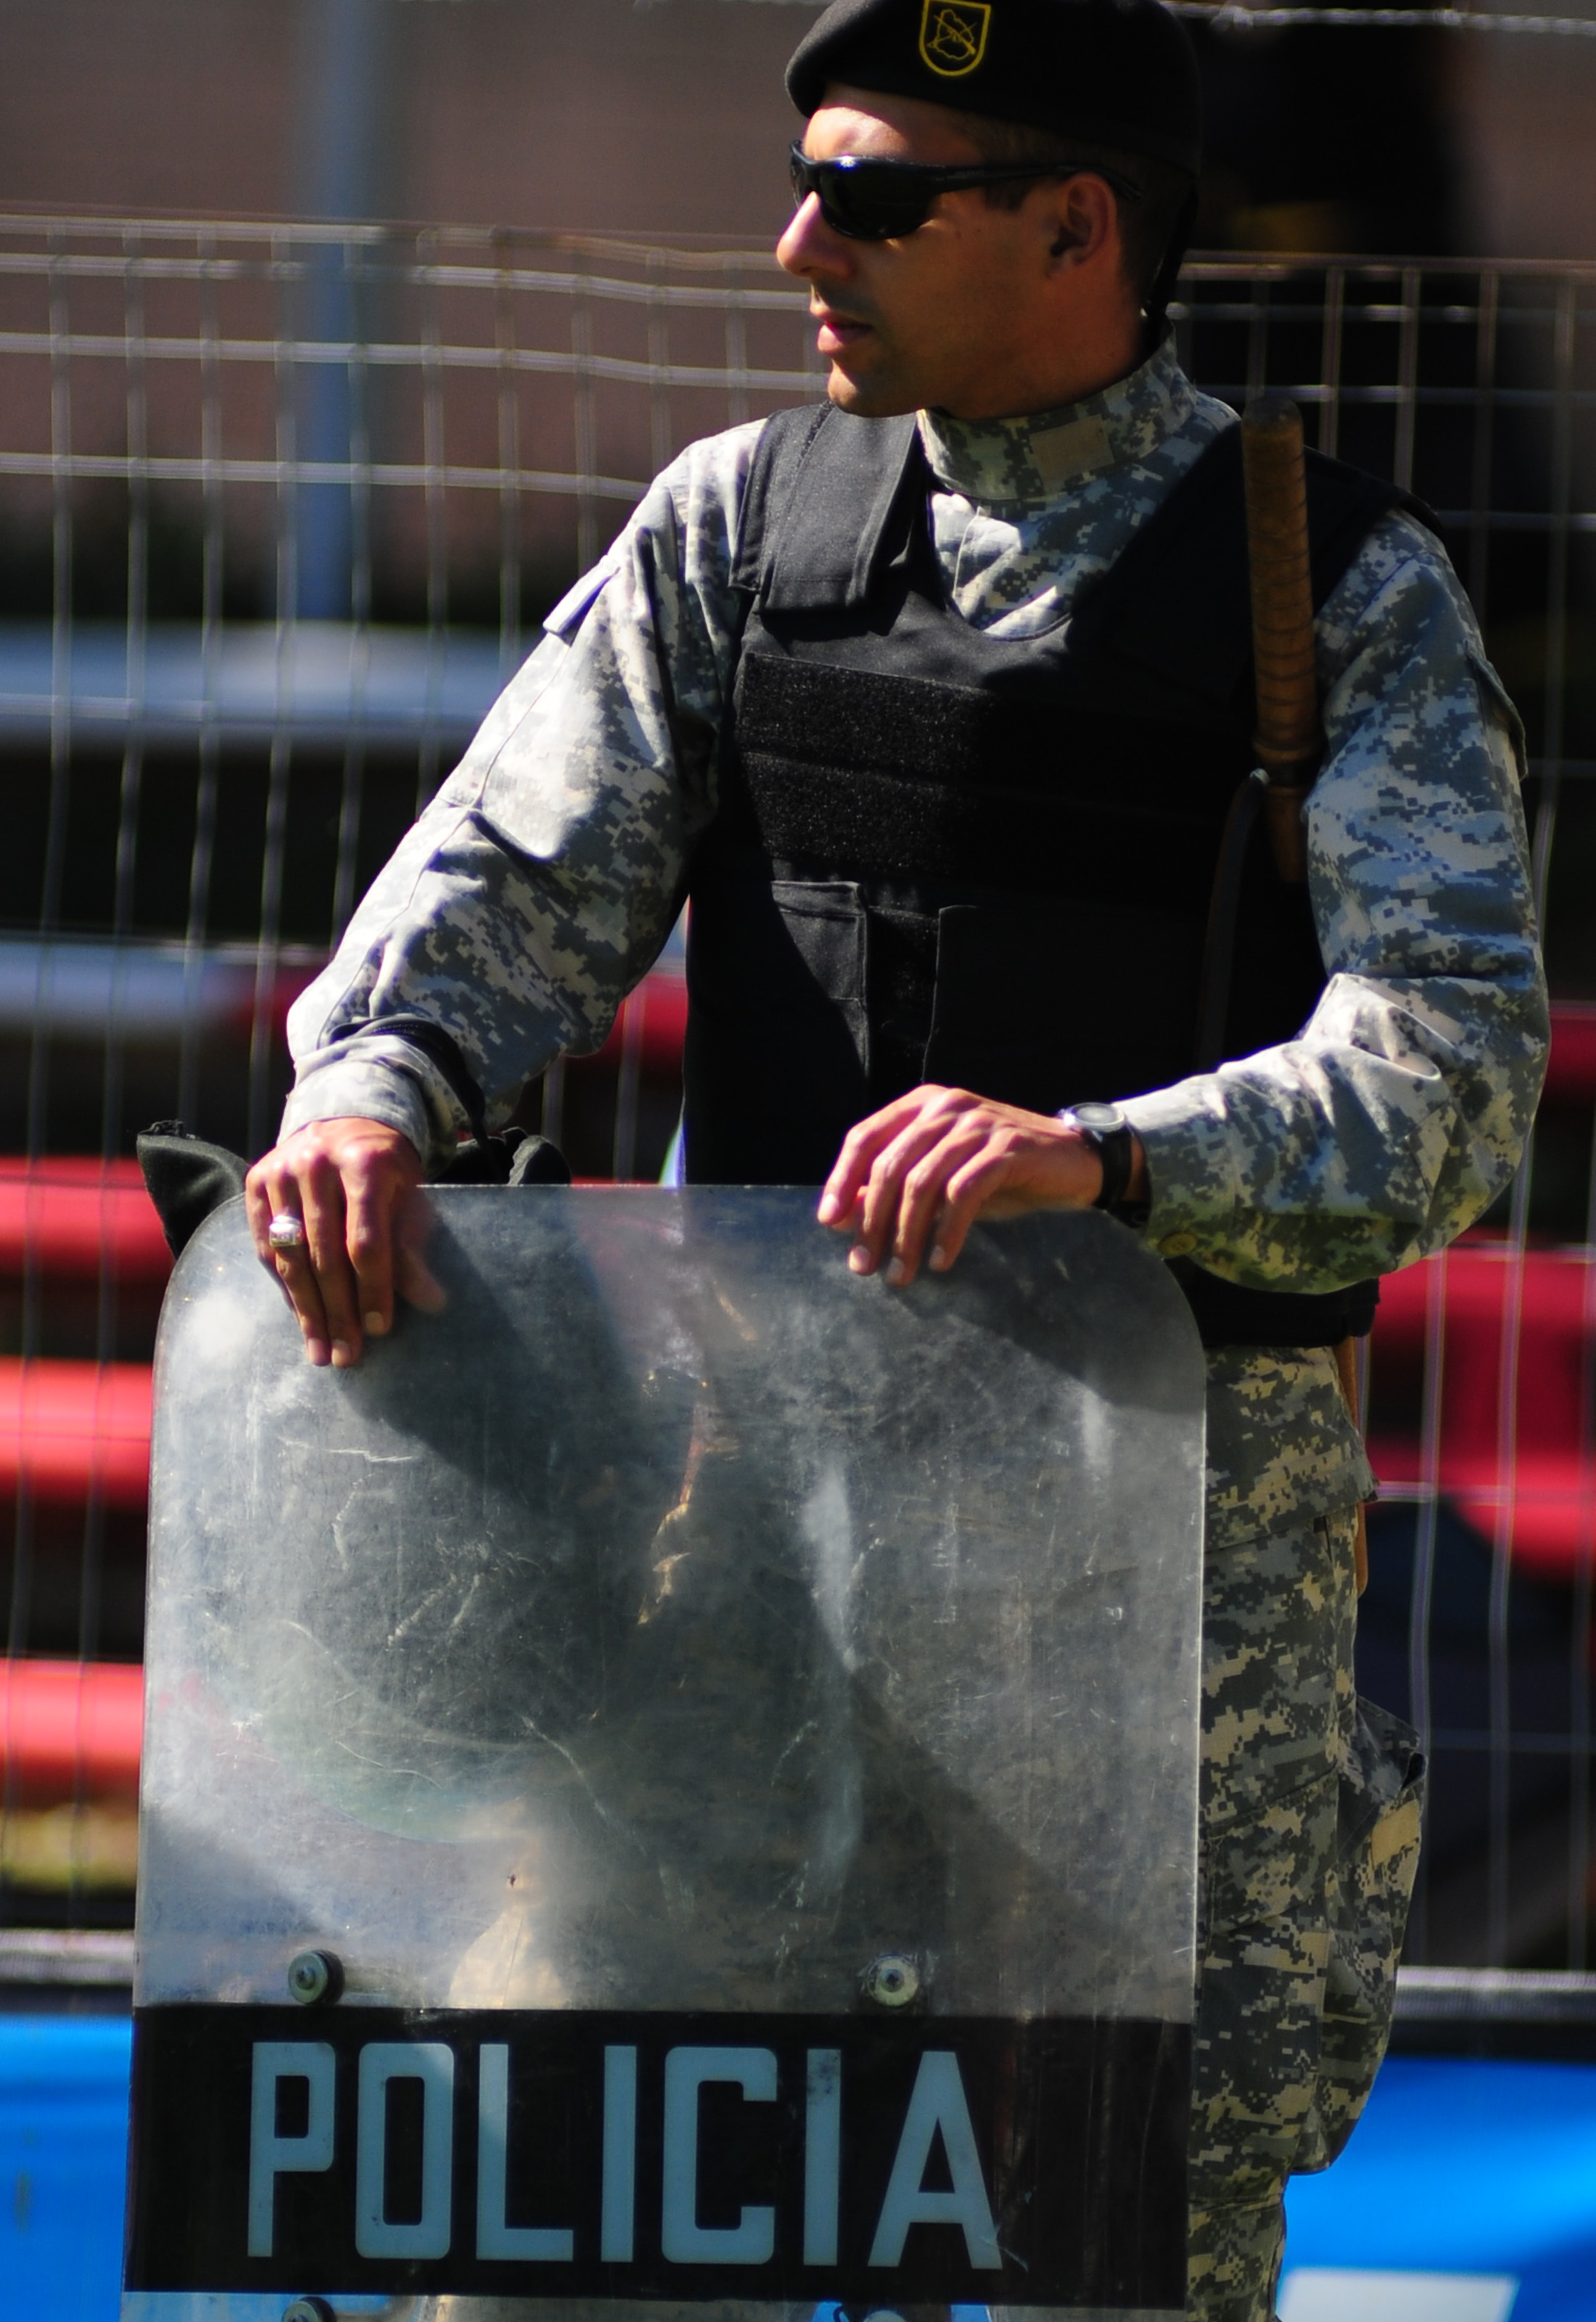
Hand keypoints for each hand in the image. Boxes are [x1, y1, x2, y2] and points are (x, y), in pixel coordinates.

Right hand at [244, 1118, 443, 1367]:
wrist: (344, 1125)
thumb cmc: (387, 1172)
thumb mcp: (410, 1201)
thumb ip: (414, 1249)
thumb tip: (433, 1302)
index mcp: (365, 1163)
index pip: (366, 1241)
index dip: (374, 1289)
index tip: (380, 1330)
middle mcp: (316, 1163)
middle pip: (324, 1254)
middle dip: (338, 1312)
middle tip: (347, 1356)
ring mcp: (280, 1171)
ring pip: (290, 1256)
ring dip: (307, 1311)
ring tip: (320, 1351)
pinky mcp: (255, 1182)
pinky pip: (266, 1247)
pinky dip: (285, 1287)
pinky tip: (301, 1317)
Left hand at [817, 1084, 1143, 1288]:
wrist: (1074, 1161)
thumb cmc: (998, 1173)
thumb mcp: (941, 1178)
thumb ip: (894, 1188)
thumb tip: (840, 1217)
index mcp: (923, 1105)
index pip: (865, 1138)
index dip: (841, 1180)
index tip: (827, 1223)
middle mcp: (947, 1107)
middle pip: (890, 1167)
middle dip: (871, 1223)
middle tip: (864, 1267)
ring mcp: (978, 1125)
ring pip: (923, 1184)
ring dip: (906, 1237)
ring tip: (901, 1276)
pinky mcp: (1008, 1149)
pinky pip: (964, 1194)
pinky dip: (948, 1232)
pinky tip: (941, 1261)